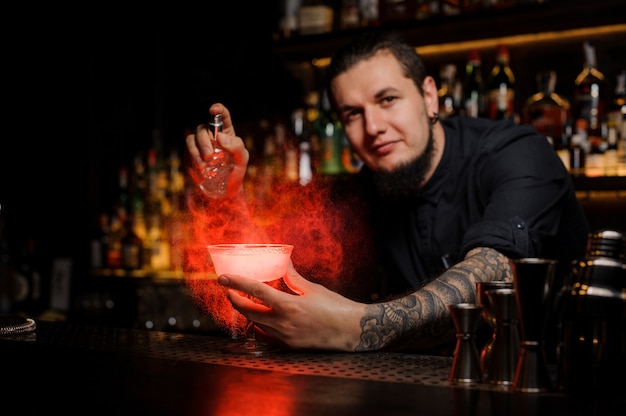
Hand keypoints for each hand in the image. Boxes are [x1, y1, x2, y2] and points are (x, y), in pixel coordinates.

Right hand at [185, 103, 248, 196]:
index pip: (221, 116)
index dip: (217, 109)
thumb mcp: (242, 159)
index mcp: (226, 132)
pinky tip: (199, 169)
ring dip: (194, 151)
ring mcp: (199, 146)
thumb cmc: (237, 171)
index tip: (213, 110)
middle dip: (203, 141)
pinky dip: (191, 160)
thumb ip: (236, 146)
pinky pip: (186, 153)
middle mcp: (211, 136)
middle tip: (209, 155)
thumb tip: (220, 137)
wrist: (226, 189)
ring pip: (190, 139)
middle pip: (202, 129)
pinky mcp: (190, 156)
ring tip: (202, 165)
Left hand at [218, 264, 364, 351]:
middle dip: (234, 299)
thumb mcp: (312, 289)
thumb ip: (292, 277)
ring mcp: (284, 337)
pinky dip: (259, 325)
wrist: (352, 331)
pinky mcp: (288, 346)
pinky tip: (263, 318)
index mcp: (288, 305)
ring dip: (247, 311)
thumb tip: (283, 263)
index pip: (254, 291)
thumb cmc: (335, 308)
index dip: (236, 283)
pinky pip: (265, 336)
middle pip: (247, 311)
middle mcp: (282, 323)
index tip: (223, 278)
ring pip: (255, 323)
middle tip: (230, 289)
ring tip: (248, 300)